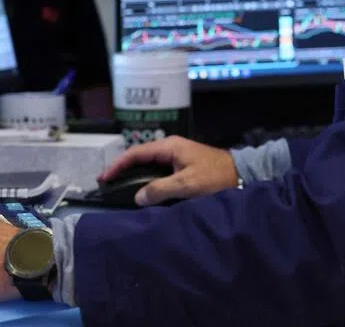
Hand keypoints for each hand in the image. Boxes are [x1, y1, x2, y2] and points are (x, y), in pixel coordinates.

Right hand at [99, 136, 238, 206]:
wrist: (241, 175)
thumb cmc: (214, 177)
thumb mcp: (187, 184)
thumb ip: (160, 189)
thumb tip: (137, 197)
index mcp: (169, 146)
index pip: (135, 152)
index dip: (117, 165)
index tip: (103, 178)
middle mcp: (170, 147)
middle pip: (139, 156)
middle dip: (122, 168)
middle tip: (107, 183)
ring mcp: (177, 155)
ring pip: (148, 164)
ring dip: (134, 174)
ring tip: (119, 187)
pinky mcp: (182, 165)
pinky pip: (158, 170)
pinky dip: (146, 178)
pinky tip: (141, 189)